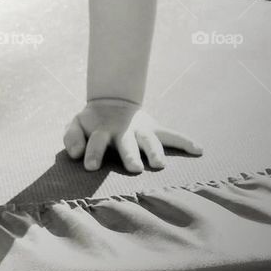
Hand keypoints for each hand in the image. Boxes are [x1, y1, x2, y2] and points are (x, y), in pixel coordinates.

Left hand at [63, 98, 202, 173]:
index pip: (96, 141)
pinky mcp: (155, 130)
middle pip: (126, 143)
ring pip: (150, 140)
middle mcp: (124, 131)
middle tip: (134, 168)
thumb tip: (75, 154)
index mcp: (102, 130)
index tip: (90, 166)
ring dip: (155, 151)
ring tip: (160, 165)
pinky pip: (172, 135)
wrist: (111, 102)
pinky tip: (199, 150)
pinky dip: (185, 142)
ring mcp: (141, 130)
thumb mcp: (76, 124)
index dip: (92, 153)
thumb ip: (71, 137)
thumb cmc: (91, 123)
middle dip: (130, 155)